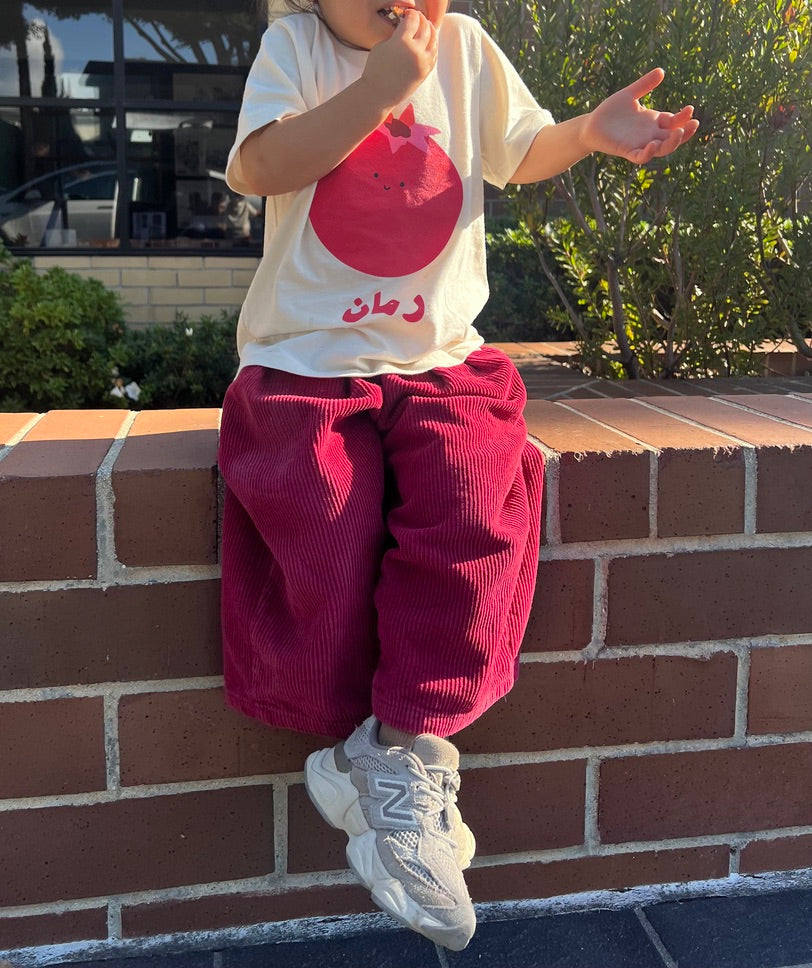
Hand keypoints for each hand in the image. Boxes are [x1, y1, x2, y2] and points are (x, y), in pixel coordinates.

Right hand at [361, 10, 438, 107]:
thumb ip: (397, 35)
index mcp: (401, 41)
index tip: (409, 14)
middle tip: (419, 18)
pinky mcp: (425, 72)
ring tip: (427, 27)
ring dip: (431, 31)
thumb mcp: (382, 45)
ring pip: (433, 40)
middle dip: (422, 20)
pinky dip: (433, 45)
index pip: (413, 19)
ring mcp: (422, 62)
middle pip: (425, 27)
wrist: (379, 94)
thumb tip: (407, 29)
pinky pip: (434, 54)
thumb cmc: (376, 69)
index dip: (412, 14)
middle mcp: (415, 50)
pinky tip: (430, 42)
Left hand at [581, 68, 698, 163]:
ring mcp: (640, 144)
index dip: (683, 117)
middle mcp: (650, 135)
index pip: (674, 122)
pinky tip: (652, 144)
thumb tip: (661, 71)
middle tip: (694, 123)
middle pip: (672, 138)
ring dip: (672, 143)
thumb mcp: (630, 94)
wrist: (591, 125)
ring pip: (661, 149)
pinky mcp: (627, 151)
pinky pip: (641, 156)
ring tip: (678, 133)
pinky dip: (648, 153)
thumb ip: (644, 85)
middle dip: (685, 132)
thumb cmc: (611, 111)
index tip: (690, 109)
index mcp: (653, 121)